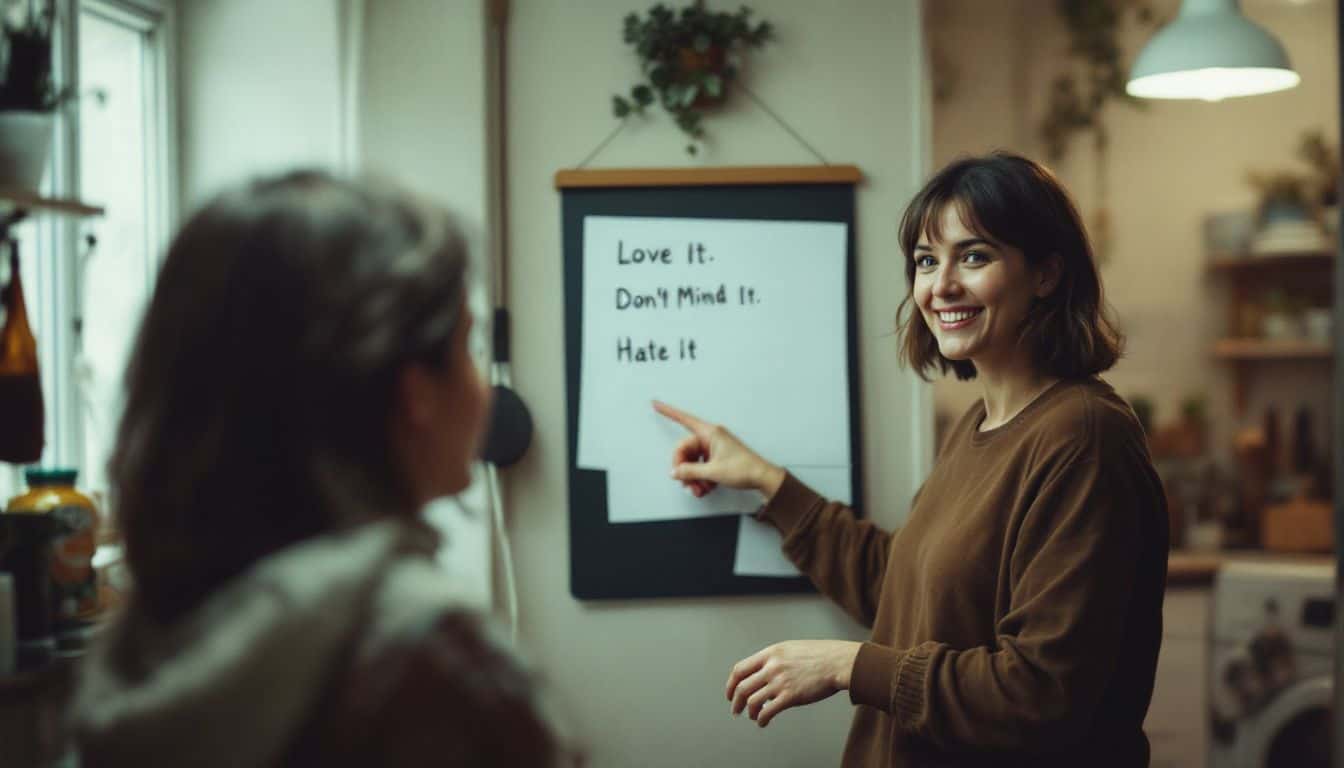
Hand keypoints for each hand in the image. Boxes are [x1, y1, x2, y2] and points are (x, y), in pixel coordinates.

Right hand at [652, 400, 785, 498]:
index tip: (656, 404)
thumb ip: (690, 471)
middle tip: (687, 482)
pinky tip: (706, 487)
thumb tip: (676, 471)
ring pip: (693, 460)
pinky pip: (701, 465)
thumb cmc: (745, 468)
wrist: (761, 477)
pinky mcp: (717, 457)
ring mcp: (714, 447)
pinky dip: (701, 478)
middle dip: (685, 469)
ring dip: (694, 477)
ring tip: (700, 489)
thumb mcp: (712, 472)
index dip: (668, 411)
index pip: (684, 419)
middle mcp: (711, 437)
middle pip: (685, 449)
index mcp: (710, 433)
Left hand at [725, 640, 860, 727]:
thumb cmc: (819, 656)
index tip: (730, 693)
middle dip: (735, 701)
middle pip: (742, 687)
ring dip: (749, 712)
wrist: (838, 662)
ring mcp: (780, 681)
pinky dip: (761, 719)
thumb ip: (775, 658)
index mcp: (770, 654)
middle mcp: (771, 667)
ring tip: (752, 716)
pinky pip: (767, 711)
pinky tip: (763, 722)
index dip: (731, 684)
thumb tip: (763, 670)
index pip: (740, 669)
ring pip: (752, 701)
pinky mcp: (790, 696)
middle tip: (735, 709)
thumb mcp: (791, 649)